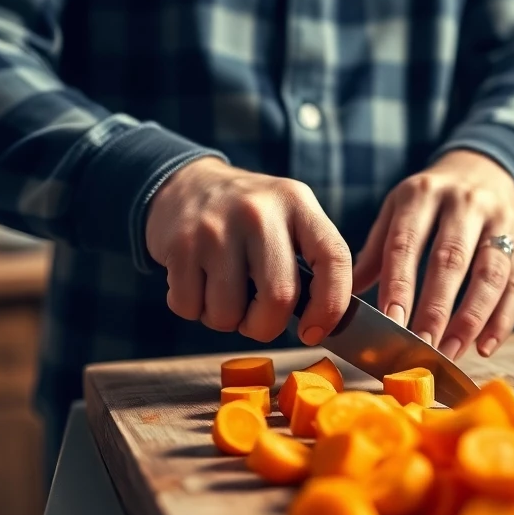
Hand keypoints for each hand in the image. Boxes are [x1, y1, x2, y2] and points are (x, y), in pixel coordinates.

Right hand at [146, 158, 351, 344]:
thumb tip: (327, 326)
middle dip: (266, 326)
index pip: (333, 257)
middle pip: (278, 297)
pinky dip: (193, 309)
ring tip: (223, 292)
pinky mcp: (180, 244)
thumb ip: (311, 262)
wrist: (187, 183)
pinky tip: (196, 281)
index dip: (331, 305)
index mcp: (296, 202)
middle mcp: (258, 210)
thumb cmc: (247, 218)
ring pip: (228, 313)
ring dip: (225, 320)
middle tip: (256, 320)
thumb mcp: (288, 218)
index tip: (314, 332)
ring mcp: (215, 226)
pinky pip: (189, 307)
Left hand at [352, 151, 513, 360]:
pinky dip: (502, 320)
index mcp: (422, 194)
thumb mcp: (399, 208)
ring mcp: (499, 220)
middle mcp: (463, 203)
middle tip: (420, 347)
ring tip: (450, 353)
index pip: (407, 243)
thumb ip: (377, 250)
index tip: (390, 322)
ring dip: (470, 320)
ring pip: (489, 275)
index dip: (400, 284)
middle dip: (435, 309)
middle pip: (450, 260)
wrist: (485, 168)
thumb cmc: (431, 199)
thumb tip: (346, 295)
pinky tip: (484, 347)